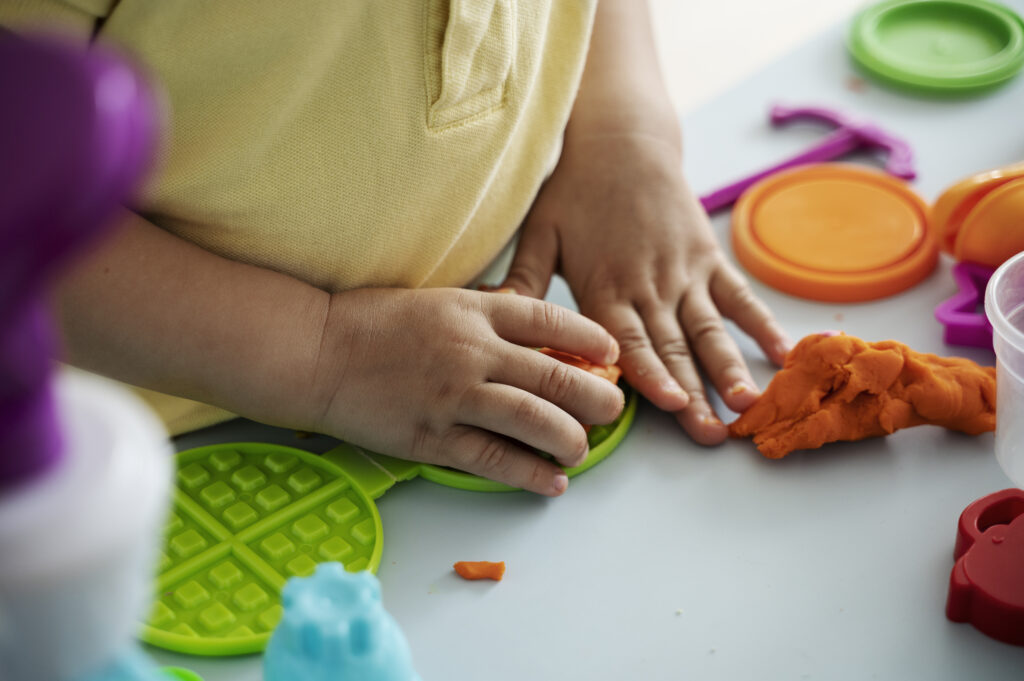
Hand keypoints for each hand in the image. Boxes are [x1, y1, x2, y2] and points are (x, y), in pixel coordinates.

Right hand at [309, 287, 623, 494]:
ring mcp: (454, 396)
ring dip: (571, 440)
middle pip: (557, 376)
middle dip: (597, 398)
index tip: (609, 353)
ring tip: (581, 449)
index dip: (592, 338)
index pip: (552, 321)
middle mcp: (472, 351)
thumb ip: (484, 315)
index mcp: (474, 311)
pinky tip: (551, 481)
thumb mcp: (436, 300)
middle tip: (611, 409)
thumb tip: (535, 338)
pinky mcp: (433, 436)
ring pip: (535, 421)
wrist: (314, 352)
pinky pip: (495, 459)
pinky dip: (530, 474)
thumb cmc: (371, 322)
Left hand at [501, 132, 791, 443]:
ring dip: (729, 368)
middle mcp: (649, 285)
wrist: (621, 139)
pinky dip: (760, 323)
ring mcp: (684, 272)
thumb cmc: (573, 189)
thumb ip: (523, 280)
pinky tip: (781, 353)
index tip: (670, 405)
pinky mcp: (707, 258)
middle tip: (712, 435)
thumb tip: (496, 315)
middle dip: (694, 393)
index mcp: (606, 285)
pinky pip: (737, 296)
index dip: (650, 373)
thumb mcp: (539, 232)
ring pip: (709, 329)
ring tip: (746, 403)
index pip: (629, 339)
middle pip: (673, 347)